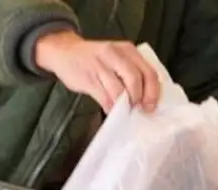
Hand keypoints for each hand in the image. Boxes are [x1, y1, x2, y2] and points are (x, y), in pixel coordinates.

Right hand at [34, 30, 160, 112]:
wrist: (64, 51)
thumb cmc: (94, 58)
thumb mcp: (117, 57)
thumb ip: (131, 72)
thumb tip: (145, 98)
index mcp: (127, 50)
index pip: (148, 71)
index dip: (153, 91)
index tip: (152, 105)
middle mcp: (115, 54)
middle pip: (135, 79)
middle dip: (139, 98)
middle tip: (138, 109)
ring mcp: (100, 66)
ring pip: (119, 90)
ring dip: (124, 105)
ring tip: (125, 110)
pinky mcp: (88, 78)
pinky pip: (104, 97)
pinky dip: (110, 108)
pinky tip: (111, 110)